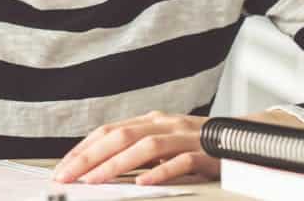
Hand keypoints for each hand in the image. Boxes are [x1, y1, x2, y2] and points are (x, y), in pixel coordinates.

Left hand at [53, 111, 214, 185]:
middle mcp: (164, 123)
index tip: (62, 167)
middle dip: (89, 157)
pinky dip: (161, 171)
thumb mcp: (162, 143)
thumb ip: (135, 151)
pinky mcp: (205, 153)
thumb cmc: (196, 147)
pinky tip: (144, 183)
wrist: (242, 139)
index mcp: (150, 120)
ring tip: (94, 180)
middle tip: (67, 176)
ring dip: (116, 164)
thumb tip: (96, 168)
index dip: (83, 149)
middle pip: (120, 136)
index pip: (108, 131)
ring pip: (145, 146)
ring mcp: (185, 137)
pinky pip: (181, 162)